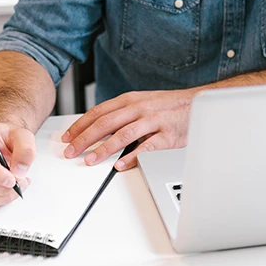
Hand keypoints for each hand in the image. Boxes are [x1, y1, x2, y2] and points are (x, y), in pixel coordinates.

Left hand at [61, 89, 197, 169]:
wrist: (197, 102)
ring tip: (90, 160)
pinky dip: (131, 157)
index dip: (80, 125)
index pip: (98, 112)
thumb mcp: (142, 102)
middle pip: (105, 123)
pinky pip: (146, 147)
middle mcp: (139, 108)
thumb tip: (98, 128)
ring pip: (122, 135)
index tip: (68, 137)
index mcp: (130, 99)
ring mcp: (153, 121)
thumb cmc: (168, 105)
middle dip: (85, 138)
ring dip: (103, 149)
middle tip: (71, 151)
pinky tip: (120, 165)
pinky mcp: (166, 135)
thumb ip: (122, 113)